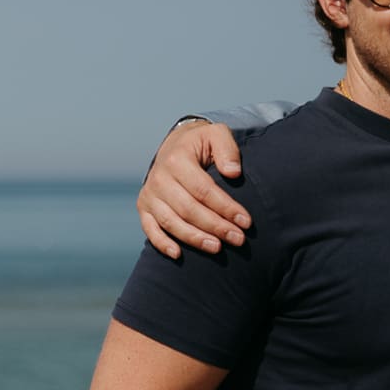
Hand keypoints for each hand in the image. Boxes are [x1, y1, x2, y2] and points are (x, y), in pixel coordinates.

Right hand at [139, 121, 249, 258]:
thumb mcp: (217, 135)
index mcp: (177, 159)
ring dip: (195, 238)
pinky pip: (150, 228)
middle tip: (239, 239)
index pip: (204, 190)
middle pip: (189, 209)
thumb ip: (228, 149)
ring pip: (171, 222)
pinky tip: (178, 254)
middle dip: (216, 226)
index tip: (246, 222)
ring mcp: (149, 194)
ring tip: (217, 248)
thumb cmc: (202, 143)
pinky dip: (161, 243)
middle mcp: (159, 178)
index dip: (226, 207)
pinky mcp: (144, 207)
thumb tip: (233, 172)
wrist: (176, 145)